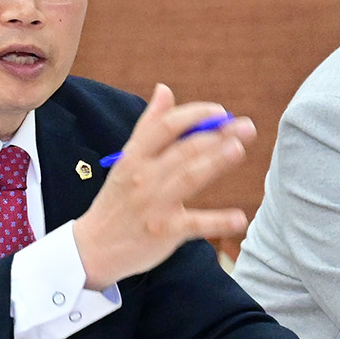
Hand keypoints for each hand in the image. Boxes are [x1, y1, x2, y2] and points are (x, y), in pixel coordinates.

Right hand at [74, 85, 259, 289]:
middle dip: (216, 135)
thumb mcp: (126, 161)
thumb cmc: (117, 201)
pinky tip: (240, 218)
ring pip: (189, 177)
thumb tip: (165, 89)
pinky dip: (218, 221)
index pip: (165, 127)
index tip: (220, 111)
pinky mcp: (165, 232)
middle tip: (246, 127)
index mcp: (133, 157)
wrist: (94, 249)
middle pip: (184, 150)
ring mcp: (154, 205)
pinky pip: (195, 224)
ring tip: (238, 149)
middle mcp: (143, 178)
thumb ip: (148, 126)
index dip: (195, 115)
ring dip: (216, 162)